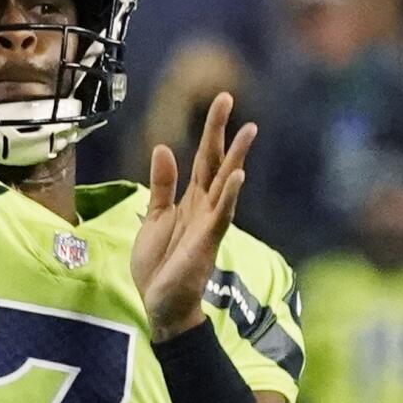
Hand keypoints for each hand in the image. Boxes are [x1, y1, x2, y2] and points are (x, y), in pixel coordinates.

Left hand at [133, 91, 255, 340]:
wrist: (161, 304)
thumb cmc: (160, 264)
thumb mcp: (153, 216)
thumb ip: (162, 185)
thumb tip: (163, 148)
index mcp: (191, 199)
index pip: (203, 158)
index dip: (211, 130)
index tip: (222, 101)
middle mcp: (204, 207)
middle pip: (215, 162)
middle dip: (222, 132)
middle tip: (227, 98)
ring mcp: (209, 223)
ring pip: (225, 184)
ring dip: (236, 157)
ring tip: (249, 130)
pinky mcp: (207, 241)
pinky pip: (222, 215)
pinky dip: (229, 195)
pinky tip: (238, 176)